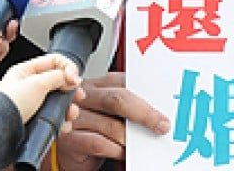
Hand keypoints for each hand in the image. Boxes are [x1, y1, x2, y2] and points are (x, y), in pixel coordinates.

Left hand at [0, 52, 82, 124]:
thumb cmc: (9, 106)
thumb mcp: (37, 84)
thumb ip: (58, 77)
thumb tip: (72, 78)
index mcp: (26, 71)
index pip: (54, 61)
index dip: (68, 67)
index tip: (74, 79)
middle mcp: (29, 85)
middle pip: (59, 81)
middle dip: (70, 89)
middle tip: (77, 95)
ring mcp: (33, 102)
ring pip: (58, 100)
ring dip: (69, 107)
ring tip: (71, 113)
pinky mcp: (35, 118)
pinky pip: (54, 115)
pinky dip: (62, 119)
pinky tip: (64, 123)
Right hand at [52, 71, 169, 170]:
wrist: (71, 149)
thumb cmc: (94, 126)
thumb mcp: (110, 111)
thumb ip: (128, 104)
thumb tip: (158, 111)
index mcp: (98, 83)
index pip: (124, 82)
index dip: (146, 94)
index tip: (164, 107)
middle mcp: (84, 96)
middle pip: (117, 99)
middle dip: (144, 114)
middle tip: (161, 126)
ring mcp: (74, 116)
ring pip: (110, 125)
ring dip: (130, 138)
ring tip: (140, 144)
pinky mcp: (69, 138)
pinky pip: (99, 143)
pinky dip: (116, 150)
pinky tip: (123, 152)